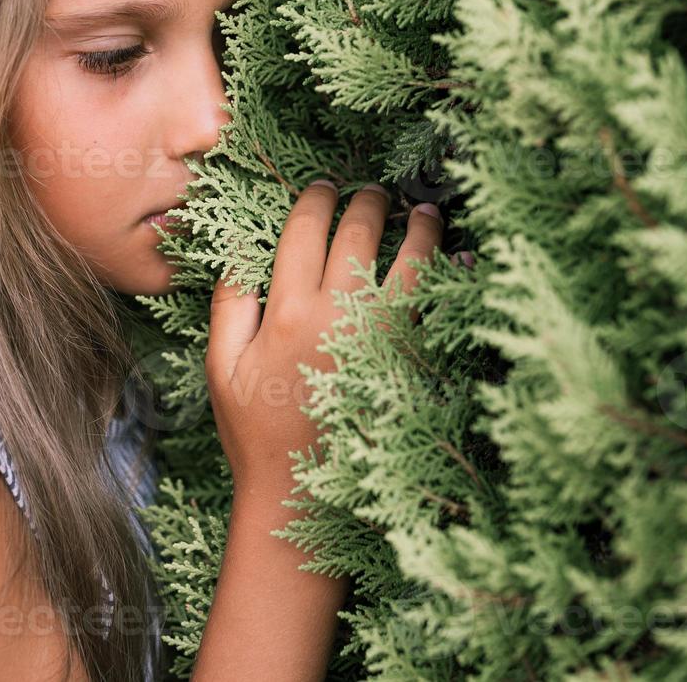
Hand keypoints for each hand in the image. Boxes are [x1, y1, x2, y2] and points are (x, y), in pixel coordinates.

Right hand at [205, 180, 444, 495]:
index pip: (305, 232)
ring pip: (409, 263)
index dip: (315, 200)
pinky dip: (453, 282)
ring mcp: (381, 340)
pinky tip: (462, 262)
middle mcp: (338, 317)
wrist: (302, 499)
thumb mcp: (223, 371)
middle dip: (367, 202)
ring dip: (420, 228)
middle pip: (358, 235)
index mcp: (288, 314)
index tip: (323, 186)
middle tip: (373, 191)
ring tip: (425, 211)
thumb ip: (229, 308)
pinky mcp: (413, 365)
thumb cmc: (258, 437)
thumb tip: (238, 256)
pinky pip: (439, 311)